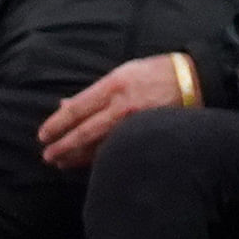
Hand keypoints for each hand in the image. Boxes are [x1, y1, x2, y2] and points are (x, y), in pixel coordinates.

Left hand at [35, 51, 190, 167]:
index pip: (76, 109)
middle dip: (64, 146)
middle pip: (85, 131)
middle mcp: (122, 106)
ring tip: (62, 163)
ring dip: (79, 156)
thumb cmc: (154, 73)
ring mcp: (137, 124)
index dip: (57, 124)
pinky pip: (120, 149)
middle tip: (48, 156)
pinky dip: (102, 158)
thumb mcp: (121, 73)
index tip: (43, 135)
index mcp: (112, 86)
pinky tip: (90, 164)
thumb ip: (94, 92)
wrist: (195, 81)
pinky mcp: (149, 135)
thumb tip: (66, 105)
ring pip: (101, 145)